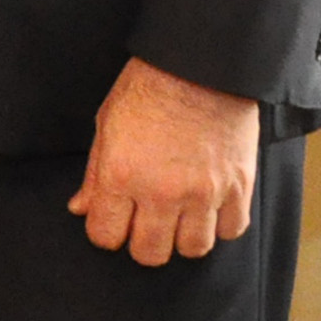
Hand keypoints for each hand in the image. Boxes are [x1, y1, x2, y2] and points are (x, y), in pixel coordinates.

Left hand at [69, 56, 259, 264]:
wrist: (200, 67)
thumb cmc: (148, 90)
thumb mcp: (106, 126)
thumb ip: (94, 175)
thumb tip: (81, 208)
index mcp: (121, 175)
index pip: (105, 236)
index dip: (106, 233)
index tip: (112, 223)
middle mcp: (162, 192)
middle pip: (150, 253)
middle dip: (143, 243)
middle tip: (145, 224)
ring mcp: (204, 193)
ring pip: (193, 249)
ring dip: (183, 238)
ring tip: (179, 217)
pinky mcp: (239, 187)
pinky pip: (231, 231)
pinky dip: (220, 225)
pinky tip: (210, 207)